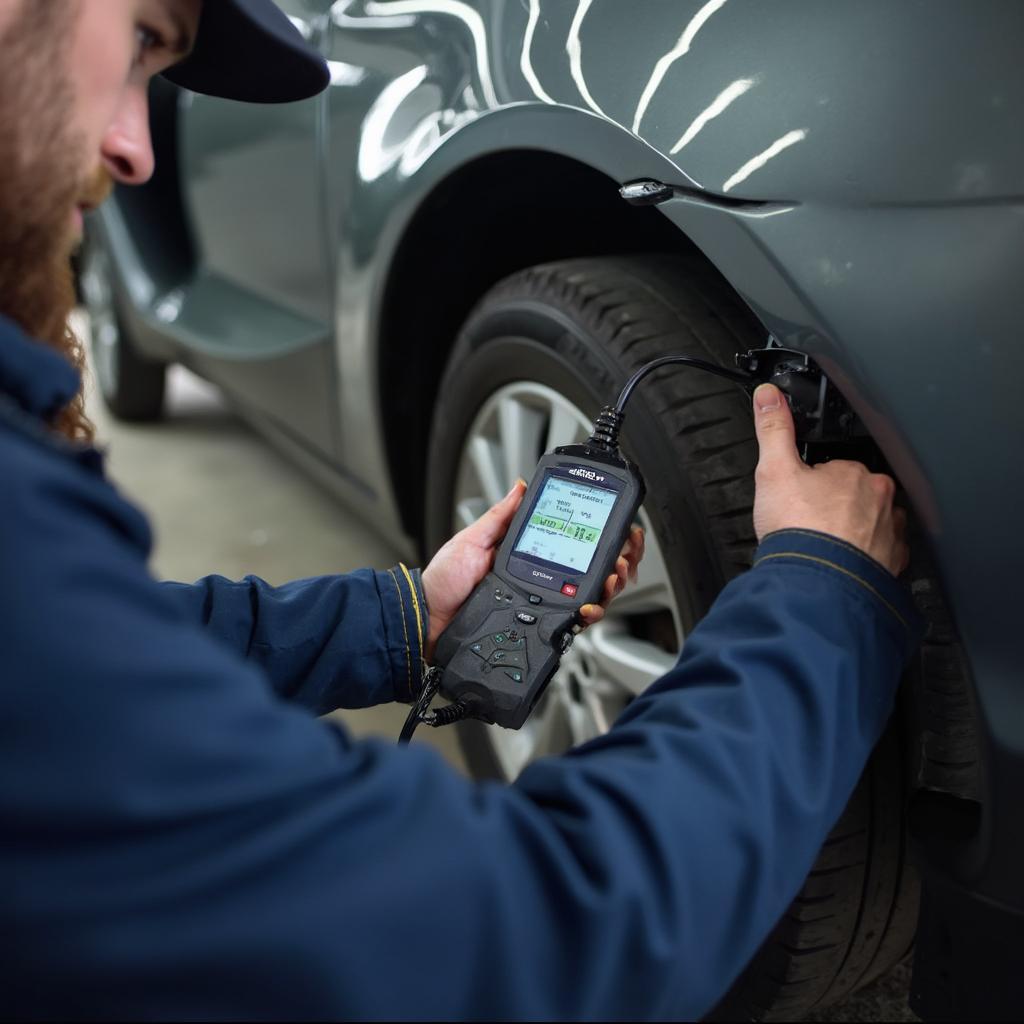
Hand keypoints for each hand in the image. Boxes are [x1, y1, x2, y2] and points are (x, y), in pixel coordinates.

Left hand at [421, 481, 645, 660]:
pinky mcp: (536, 631)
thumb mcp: (472, 540)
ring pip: (590, 600)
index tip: (619, 529)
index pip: (573, 545)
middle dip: (618, 562)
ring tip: (612, 575)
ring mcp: (540, 608)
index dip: (601, 539)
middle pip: (592, 574)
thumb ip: (500, 516)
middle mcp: (540, 583)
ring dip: (610, 587)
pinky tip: (589, 606)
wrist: (426, 618)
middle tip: (624, 555)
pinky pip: (570, 626)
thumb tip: (521, 486)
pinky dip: (587, 616)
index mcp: (529, 557)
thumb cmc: (443, 581)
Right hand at [752, 383, 908, 574]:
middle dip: (839, 506)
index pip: (837, 468)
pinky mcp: (892, 564)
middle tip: (811, 521)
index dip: (814, 482)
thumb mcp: (773, 470)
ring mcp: (891, 533)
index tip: (801, 498)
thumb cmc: (798, 529)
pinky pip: (884, 555)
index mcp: (855, 473)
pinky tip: (845, 563)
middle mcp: (881, 501)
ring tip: (826, 545)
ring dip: (856, 531)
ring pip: (875, 524)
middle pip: (859, 495)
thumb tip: (769, 396)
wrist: (815, 581)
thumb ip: (773, 430)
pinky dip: (867, 558)